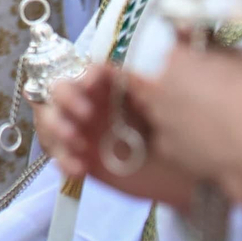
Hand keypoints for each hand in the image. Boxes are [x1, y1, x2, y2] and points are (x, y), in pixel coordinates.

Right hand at [37, 66, 193, 208]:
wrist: (188, 175)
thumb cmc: (180, 131)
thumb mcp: (164, 100)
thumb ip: (139, 81)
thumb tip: (116, 65)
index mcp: (113, 86)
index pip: (86, 70)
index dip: (83, 74)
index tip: (89, 84)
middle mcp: (94, 104)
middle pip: (59, 90)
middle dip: (65, 100)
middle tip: (84, 115)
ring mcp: (86, 132)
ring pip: (52, 120)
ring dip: (57, 128)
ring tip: (77, 143)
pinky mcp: (83, 159)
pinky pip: (60, 156)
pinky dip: (64, 160)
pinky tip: (78, 168)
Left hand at [129, 41, 241, 240]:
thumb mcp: (241, 63)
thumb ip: (213, 45)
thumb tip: (191, 31)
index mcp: (175, 61)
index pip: (166, 49)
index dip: (177, 56)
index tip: (185, 61)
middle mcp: (157, 87)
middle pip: (144, 80)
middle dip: (157, 84)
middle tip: (186, 93)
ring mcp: (157, 119)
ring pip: (153, 109)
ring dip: (167, 110)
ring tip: (198, 118)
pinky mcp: (162, 148)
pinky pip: (165, 137)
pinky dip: (177, 137)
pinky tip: (199, 140)